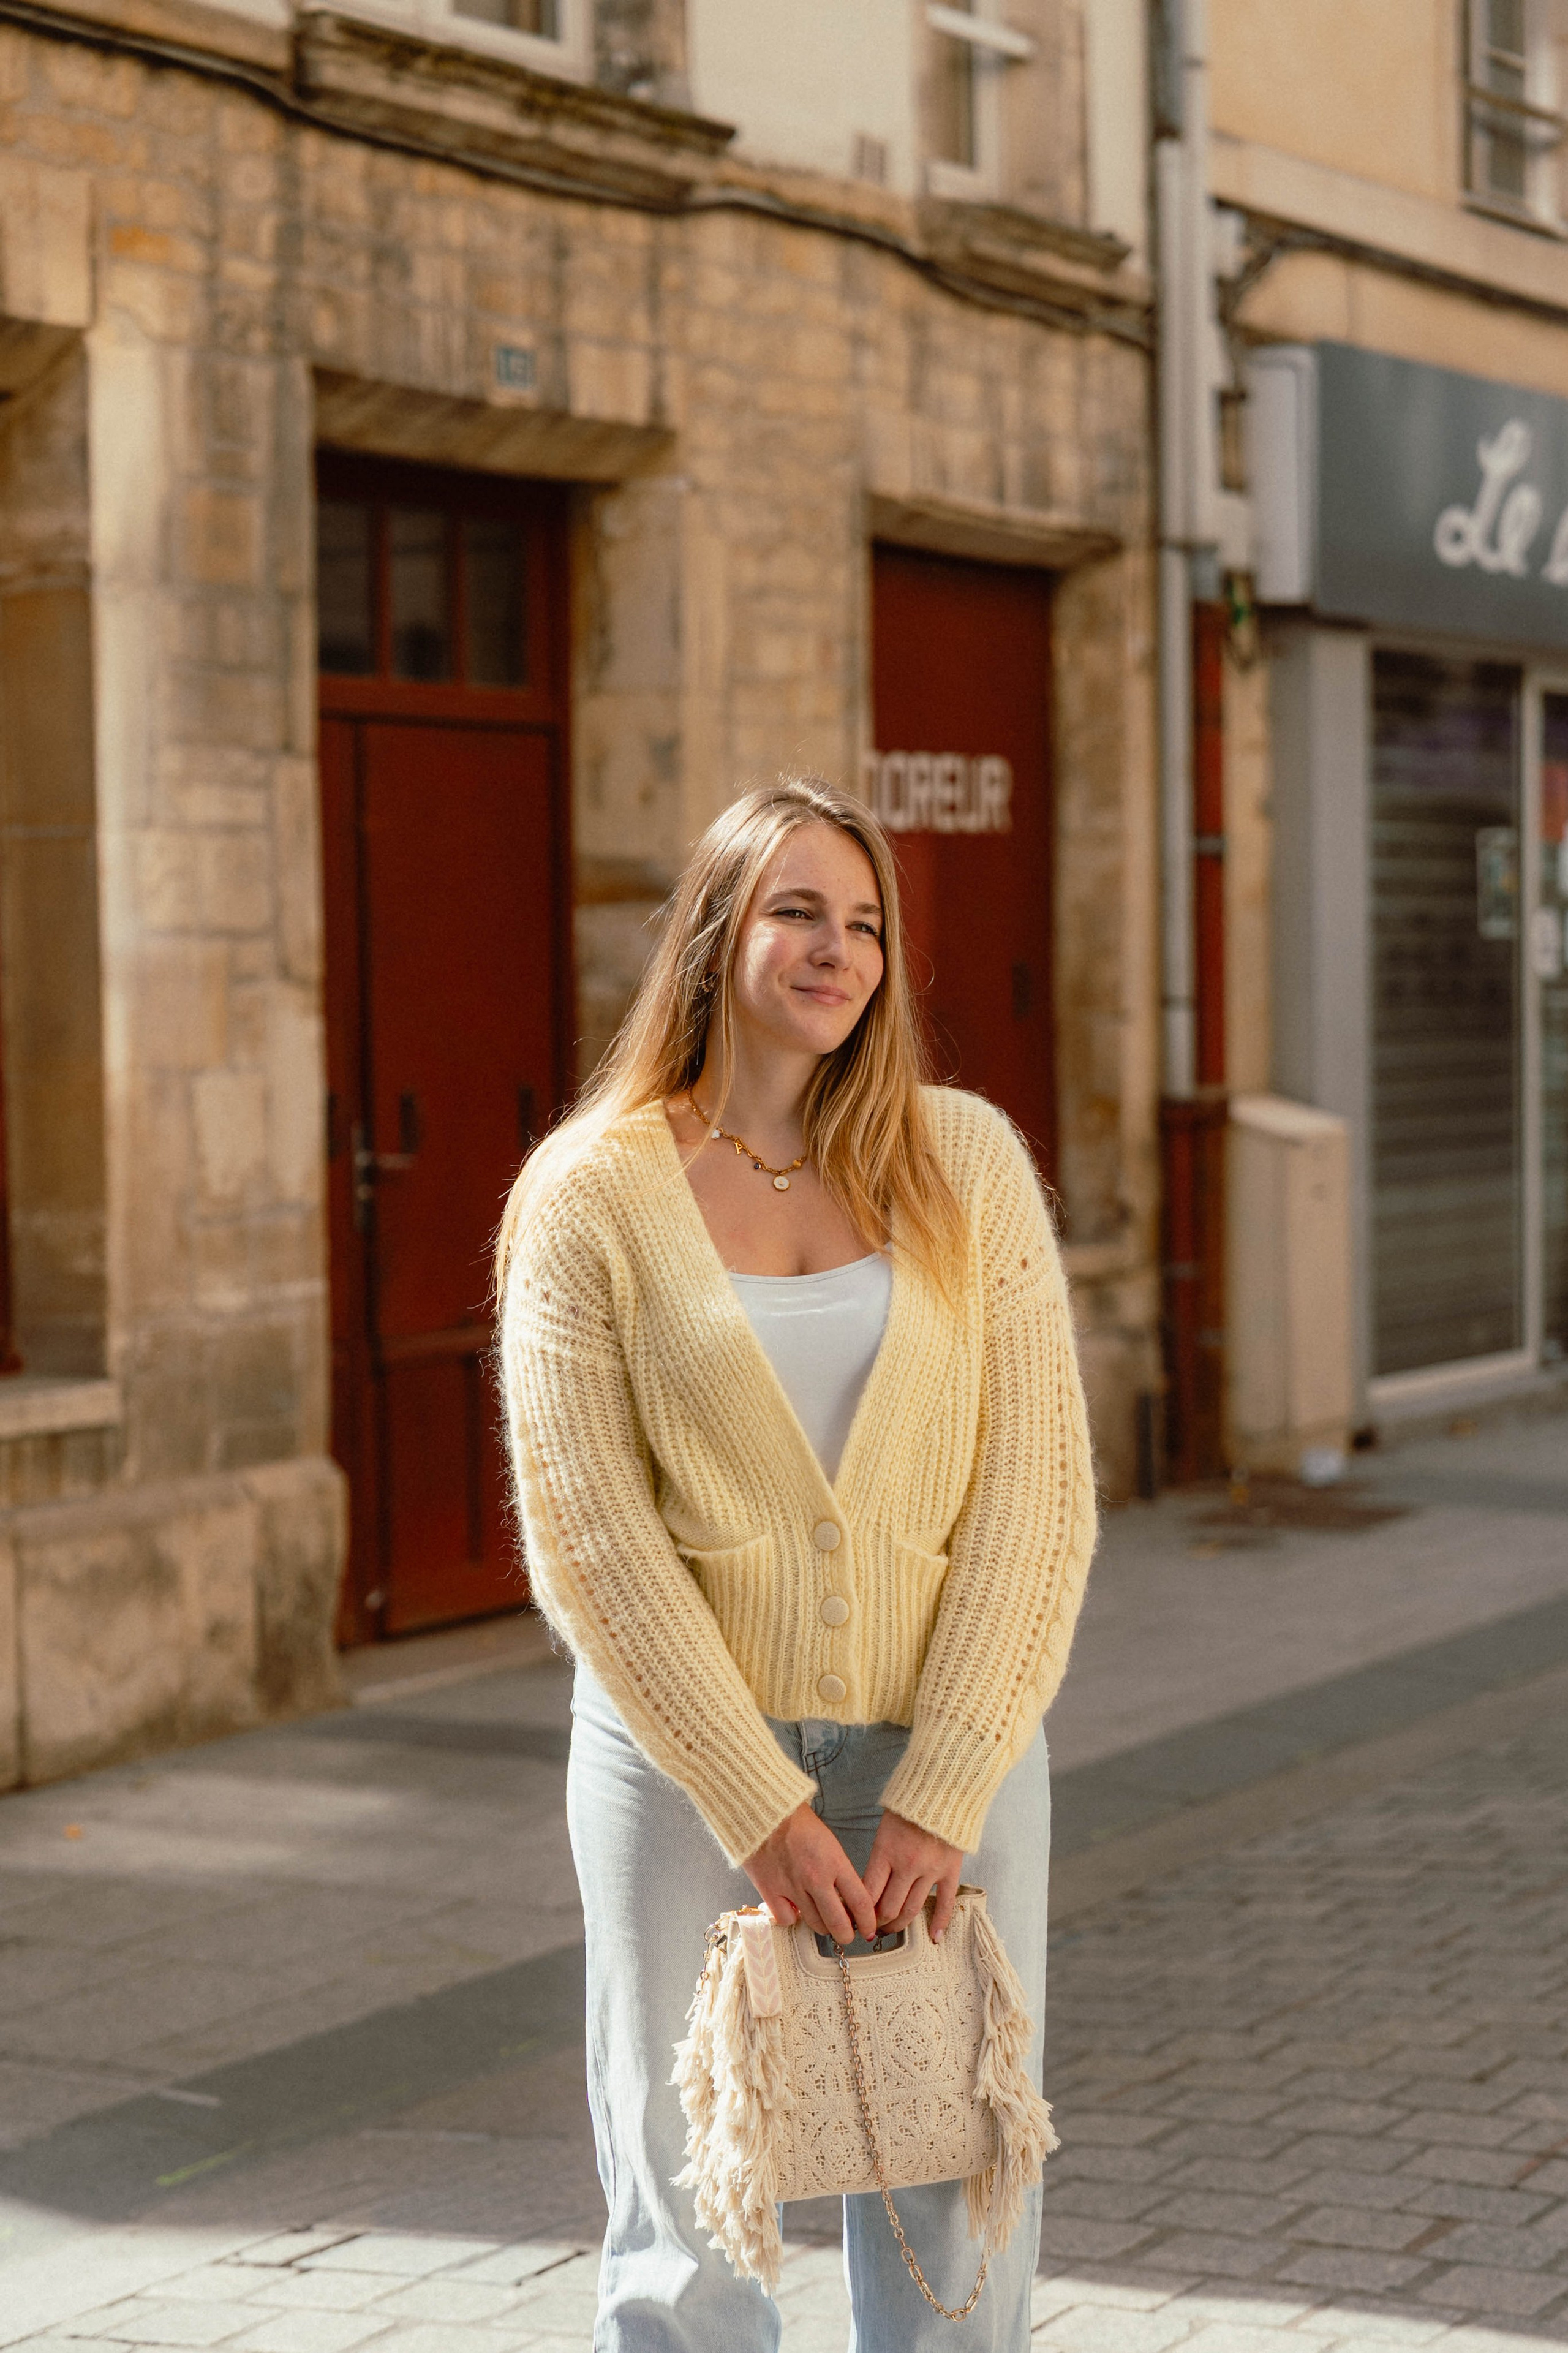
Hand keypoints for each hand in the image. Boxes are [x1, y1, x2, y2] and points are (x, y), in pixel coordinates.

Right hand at [743, 1804, 877, 1944]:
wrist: (765, 1812)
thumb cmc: (799, 1824)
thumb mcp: (831, 1844)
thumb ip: (840, 1872)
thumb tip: (848, 1900)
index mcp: (835, 1863)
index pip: (861, 1902)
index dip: (869, 1922)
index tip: (870, 1929)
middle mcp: (816, 1878)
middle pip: (838, 1923)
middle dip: (847, 1934)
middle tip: (848, 1934)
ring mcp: (792, 1887)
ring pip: (815, 1925)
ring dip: (823, 1927)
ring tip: (825, 1921)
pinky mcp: (770, 1890)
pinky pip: (787, 1920)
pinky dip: (793, 1918)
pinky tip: (795, 1909)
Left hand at [863, 1810, 963, 1941]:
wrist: (943, 1789)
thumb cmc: (909, 1806)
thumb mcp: (884, 1829)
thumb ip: (878, 1858)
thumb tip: (868, 1887)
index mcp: (885, 1852)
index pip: (868, 1894)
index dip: (860, 1912)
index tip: (856, 1918)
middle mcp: (906, 1866)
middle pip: (888, 1908)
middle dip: (877, 1922)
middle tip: (872, 1927)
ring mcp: (930, 1871)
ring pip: (911, 1910)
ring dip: (899, 1925)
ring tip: (891, 1930)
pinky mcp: (950, 1872)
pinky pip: (944, 1904)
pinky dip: (939, 1923)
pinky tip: (934, 1938)